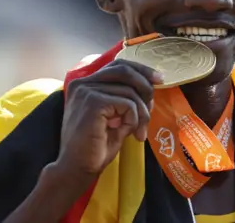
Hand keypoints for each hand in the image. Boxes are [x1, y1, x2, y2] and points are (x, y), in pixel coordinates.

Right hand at [54, 59, 163, 175]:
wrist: (76, 169)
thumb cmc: (94, 147)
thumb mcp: (113, 116)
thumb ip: (125, 99)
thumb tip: (149, 88)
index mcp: (85, 84)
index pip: (117, 65)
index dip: (140, 70)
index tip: (159, 79)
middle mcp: (83, 82)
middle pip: (124, 70)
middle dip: (145, 85)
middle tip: (152, 106)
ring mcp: (87, 91)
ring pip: (129, 91)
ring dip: (141, 113)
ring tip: (139, 131)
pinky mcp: (94, 102)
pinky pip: (127, 104)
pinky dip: (133, 119)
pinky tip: (128, 133)